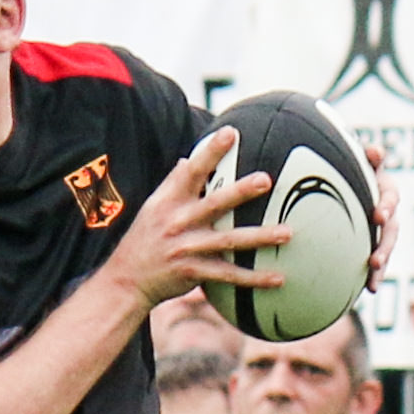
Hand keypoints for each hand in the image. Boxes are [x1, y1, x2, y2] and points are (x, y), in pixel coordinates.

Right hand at [104, 126, 288, 307]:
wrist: (126, 281)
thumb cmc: (144, 239)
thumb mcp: (152, 208)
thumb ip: (173, 184)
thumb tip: (189, 159)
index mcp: (168, 203)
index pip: (190, 172)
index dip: (210, 152)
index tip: (231, 133)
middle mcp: (177, 223)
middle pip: (213, 204)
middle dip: (239, 192)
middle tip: (266, 179)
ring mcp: (186, 249)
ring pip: (227, 242)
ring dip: (258, 238)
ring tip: (287, 233)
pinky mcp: (193, 273)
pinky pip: (228, 276)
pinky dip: (254, 279)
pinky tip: (279, 278)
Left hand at [357, 138, 398, 291]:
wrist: (334, 183)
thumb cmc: (342, 166)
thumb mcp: (351, 159)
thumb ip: (365, 156)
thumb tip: (375, 150)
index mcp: (382, 187)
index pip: (389, 195)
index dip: (386, 205)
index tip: (378, 216)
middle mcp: (385, 208)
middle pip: (391, 228)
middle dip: (385, 244)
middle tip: (375, 259)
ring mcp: (380, 228)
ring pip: (386, 246)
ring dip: (383, 260)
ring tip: (374, 273)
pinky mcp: (372, 242)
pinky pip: (377, 259)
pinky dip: (375, 274)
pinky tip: (369, 290)